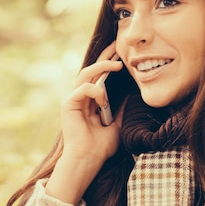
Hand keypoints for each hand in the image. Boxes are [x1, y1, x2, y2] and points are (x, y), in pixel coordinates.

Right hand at [46, 43, 123, 204]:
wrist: (89, 160)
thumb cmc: (101, 146)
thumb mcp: (118, 123)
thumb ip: (123, 108)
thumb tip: (135, 93)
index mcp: (92, 99)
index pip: (101, 75)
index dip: (110, 61)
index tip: (123, 52)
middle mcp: (82, 96)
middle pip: (93, 69)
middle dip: (106, 56)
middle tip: (119, 45)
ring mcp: (74, 99)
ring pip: (86, 73)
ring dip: (102, 67)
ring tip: (117, 65)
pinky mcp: (68, 103)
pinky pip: (83, 88)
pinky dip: (96, 91)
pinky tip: (103, 100)